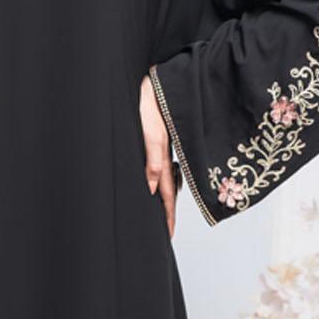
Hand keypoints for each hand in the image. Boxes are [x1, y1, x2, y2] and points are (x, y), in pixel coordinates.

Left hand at [140, 72, 176, 238]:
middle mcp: (165, 156)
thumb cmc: (149, 103)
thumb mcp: (150, 133)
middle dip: (168, 212)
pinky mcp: (161, 139)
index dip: (167, 216)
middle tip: (168, 232)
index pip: (166, 195)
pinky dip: (163, 180)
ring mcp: (164, 148)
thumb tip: (153, 190)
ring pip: (167, 179)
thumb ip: (153, 161)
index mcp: (163, 157)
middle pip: (168, 191)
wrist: (156, 82)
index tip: (169, 236)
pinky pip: (163, 166)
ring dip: (166, 198)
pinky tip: (160, 183)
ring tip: (165, 214)